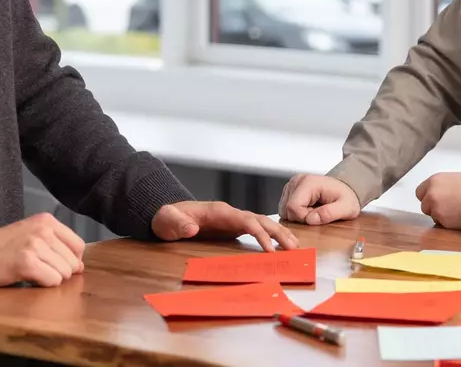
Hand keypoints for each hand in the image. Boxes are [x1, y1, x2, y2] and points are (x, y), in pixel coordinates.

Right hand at [0, 213, 85, 287]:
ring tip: (31, 272)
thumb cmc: (2, 248)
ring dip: (50, 278)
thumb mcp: (31, 235)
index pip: (78, 245)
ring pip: (64, 273)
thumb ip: (56, 246)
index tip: (55, 265)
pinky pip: (52, 280)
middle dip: (60, 272)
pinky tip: (27, 277)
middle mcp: (43, 230)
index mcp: (47, 220)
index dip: (71, 260)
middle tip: (38, 270)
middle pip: (73, 262)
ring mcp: (35, 245)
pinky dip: (43, 284)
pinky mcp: (26, 262)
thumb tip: (81, 267)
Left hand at [151, 201, 299, 251]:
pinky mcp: (233, 226)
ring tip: (295, 247)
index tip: (271, 250)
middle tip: (294, 249)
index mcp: (219, 211)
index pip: (246, 220)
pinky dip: (270, 235)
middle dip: (278, 233)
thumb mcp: (166, 221)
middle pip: (260, 219)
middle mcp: (230, 213)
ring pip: (261, 223)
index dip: (260, 234)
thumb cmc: (166, 218)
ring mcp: (232, 219)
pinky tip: (281, 244)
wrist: (166, 215)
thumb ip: (177, 223)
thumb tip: (192, 228)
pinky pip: (256, 229)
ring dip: (279, 233)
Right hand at [279, 174, 359, 225]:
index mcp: (308, 182)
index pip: (293, 207)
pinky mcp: (290, 190)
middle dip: (301, 218)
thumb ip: (330, 213)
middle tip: (317, 214)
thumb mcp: (346, 208)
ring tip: (314, 211)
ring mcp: (292, 185)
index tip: (318, 217)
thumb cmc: (346, 197)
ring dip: (298, 216)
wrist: (346, 188)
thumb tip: (311, 219)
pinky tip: (308, 209)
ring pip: (284, 209)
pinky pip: (285, 208)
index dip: (304, 218)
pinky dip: (296, 213)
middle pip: (286, 209)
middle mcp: (297, 181)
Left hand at [414, 172, 460, 230]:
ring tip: (459, 212)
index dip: (429, 197)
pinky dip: (449, 224)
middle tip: (449, 209)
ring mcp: (436, 208)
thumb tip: (444, 193)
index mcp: (435, 180)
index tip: (437, 200)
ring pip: (433, 217)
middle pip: (424, 206)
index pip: (420, 192)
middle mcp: (431, 194)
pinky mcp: (443, 222)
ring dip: (442, 217)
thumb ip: (445, 186)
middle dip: (433, 208)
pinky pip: (442, 225)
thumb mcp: (458, 180)